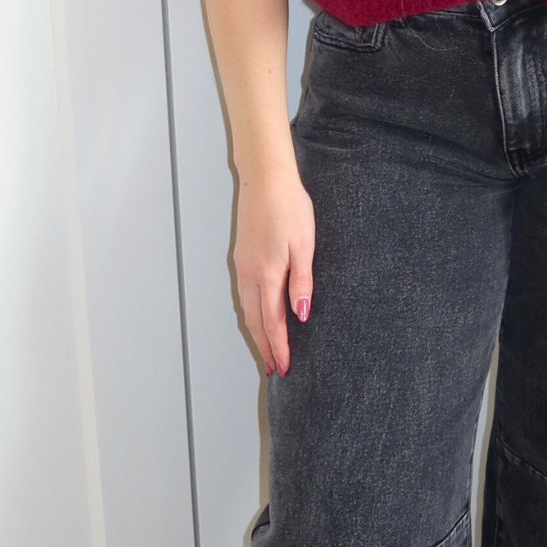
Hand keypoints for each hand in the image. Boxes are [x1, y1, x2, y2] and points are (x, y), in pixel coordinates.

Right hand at [233, 152, 315, 377]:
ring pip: (246, 309)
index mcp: (267, 274)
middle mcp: (249, 273)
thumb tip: (300, 314)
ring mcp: (242, 265)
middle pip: (254, 321)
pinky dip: (251, 313)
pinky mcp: (241, 256)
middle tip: (274, 369)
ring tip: (267, 350)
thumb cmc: (289, 206)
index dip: (278, 346)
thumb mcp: (304, 245)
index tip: (284, 367)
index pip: (271, 321)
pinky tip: (258, 316)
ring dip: (256, 332)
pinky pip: (244, 294)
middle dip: (264, 347)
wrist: (266, 178)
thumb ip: (302, 281)